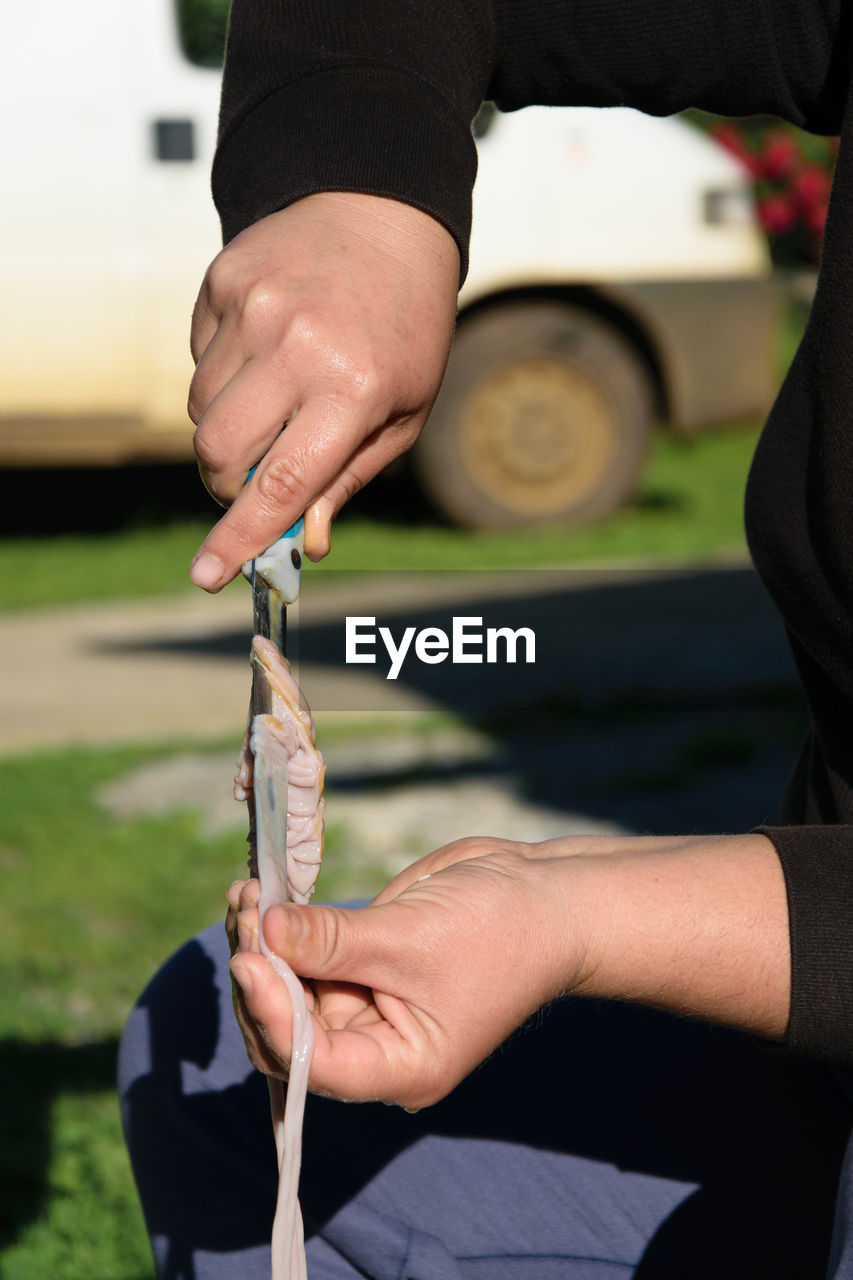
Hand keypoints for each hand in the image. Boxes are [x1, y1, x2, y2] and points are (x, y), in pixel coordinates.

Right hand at [188, 192, 459, 588]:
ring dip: (227, 427)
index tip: (207, 577)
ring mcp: (253, 308)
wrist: (383, 215)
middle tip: (254, 481)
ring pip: (201, 410)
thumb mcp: (402, 413)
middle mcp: (298, 347)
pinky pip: (199, 358)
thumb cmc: (405, 330)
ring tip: (277, 396)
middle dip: (227, 484)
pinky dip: (223, 375)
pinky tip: (267, 349)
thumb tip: (302, 542)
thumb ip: (346, 479)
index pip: (281, 483)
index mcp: (353, 390)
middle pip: (220, 452)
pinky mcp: (223, 281)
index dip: (239, 537)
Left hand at [226, 837, 589, 1107]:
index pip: (316, 1064)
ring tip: (244, 894)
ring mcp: (365, 1004)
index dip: (274, 1017)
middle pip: (287, 1033)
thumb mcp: (414, 936)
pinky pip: (302, 957)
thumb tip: (264, 931)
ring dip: (257, 946)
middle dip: (258, 976)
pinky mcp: (359, 964)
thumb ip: (335, 940)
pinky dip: (275, 929)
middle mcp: (376, 1045)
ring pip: (285, 992)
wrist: (545, 896)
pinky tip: (254, 895)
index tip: (250, 959)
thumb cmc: (501, 929)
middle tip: (245, 912)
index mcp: (400, 1066)